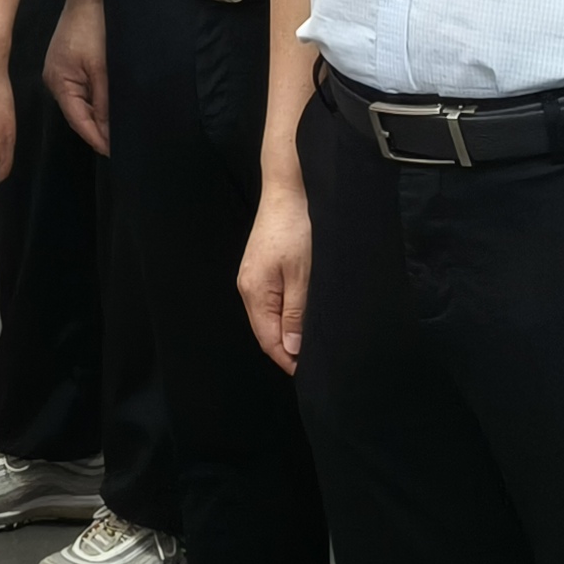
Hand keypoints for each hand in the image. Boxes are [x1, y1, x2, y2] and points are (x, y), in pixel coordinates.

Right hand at [44, 0, 111, 153]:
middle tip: (117, 145)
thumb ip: (105, 101)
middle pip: (76, 114)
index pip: (78, 120)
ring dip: (96, 116)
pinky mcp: (66, 67)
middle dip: (96, 129)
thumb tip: (109, 130)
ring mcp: (58, 74)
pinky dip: (93, 101)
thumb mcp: (103, 68)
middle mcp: (54, 81)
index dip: (95, 138)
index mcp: (59, 83)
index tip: (112, 153)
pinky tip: (106, 108)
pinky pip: (79, 92)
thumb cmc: (94, 29)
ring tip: (115, 131)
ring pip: (79, 104)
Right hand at [238, 178, 311, 373]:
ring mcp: (252, 278)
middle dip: (288, 349)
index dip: (288, 360)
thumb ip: (295, 314)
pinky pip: (270, 302)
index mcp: (255, 293)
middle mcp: (247, 288)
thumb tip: (291, 349)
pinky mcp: (259, 269)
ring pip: (268, 317)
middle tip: (316, 359)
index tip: (310, 371)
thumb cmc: (297, 230)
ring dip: (287, 331)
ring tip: (311, 340)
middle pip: (265, 331)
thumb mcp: (303, 276)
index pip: (268, 340)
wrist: (289, 192)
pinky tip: (301, 316)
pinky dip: (284, 314)